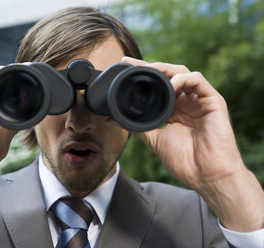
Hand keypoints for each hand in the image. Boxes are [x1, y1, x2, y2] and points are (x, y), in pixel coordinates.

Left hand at [123, 57, 263, 231]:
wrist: (207, 176)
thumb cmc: (185, 161)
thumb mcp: (154, 139)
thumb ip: (135, 126)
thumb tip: (111, 119)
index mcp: (173, 109)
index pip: (156, 86)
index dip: (142, 75)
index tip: (124, 68)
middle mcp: (186, 101)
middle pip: (167, 75)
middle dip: (148, 67)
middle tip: (129, 64)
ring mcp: (199, 100)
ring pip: (182, 73)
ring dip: (164, 69)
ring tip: (147, 70)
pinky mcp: (213, 100)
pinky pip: (198, 81)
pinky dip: (182, 79)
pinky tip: (171, 84)